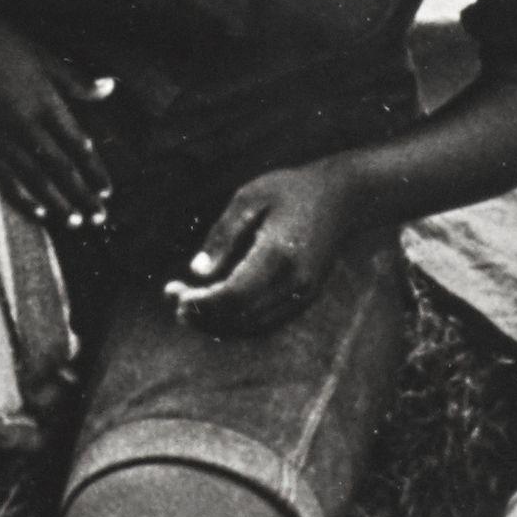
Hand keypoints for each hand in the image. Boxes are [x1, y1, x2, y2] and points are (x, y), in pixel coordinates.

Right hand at [0, 7, 116, 233]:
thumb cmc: (0, 41)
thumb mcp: (42, 55)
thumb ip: (75, 80)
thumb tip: (109, 88)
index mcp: (45, 103)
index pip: (77, 145)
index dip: (93, 170)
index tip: (107, 190)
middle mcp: (26, 125)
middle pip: (60, 168)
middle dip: (82, 195)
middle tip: (99, 218)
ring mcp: (2, 136)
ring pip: (35, 178)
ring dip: (57, 202)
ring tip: (74, 221)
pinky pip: (5, 175)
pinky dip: (22, 195)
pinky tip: (37, 210)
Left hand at [168, 164, 361, 337]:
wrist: (342, 198)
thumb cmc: (290, 190)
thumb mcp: (250, 197)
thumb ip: (223, 235)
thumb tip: (196, 272)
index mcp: (278, 255)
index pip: (233, 295)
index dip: (201, 303)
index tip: (174, 294)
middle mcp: (293, 283)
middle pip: (241, 317)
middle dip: (203, 315)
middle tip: (173, 298)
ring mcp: (302, 295)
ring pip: (253, 326)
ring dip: (217, 323)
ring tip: (187, 305)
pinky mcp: (305, 298)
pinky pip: (267, 322)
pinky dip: (238, 322)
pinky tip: (217, 307)